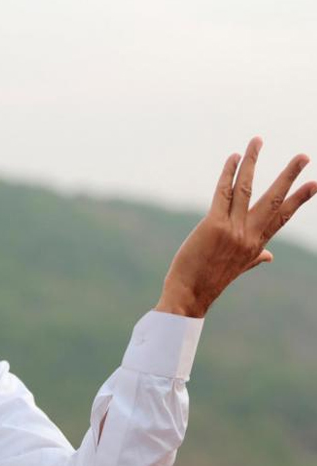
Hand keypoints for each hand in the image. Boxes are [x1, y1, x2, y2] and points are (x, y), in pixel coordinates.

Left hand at [155, 137, 316, 317]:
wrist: (189, 296)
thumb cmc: (208, 281)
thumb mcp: (237, 268)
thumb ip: (254, 259)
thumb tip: (270, 257)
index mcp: (256, 245)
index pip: (282, 217)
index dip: (299, 199)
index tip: (314, 184)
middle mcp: (249, 235)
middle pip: (274, 200)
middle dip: (289, 176)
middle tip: (304, 157)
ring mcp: (233, 230)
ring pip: (246, 188)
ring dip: (252, 162)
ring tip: (258, 141)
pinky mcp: (214, 225)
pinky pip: (223, 192)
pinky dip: (228, 173)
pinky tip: (234, 157)